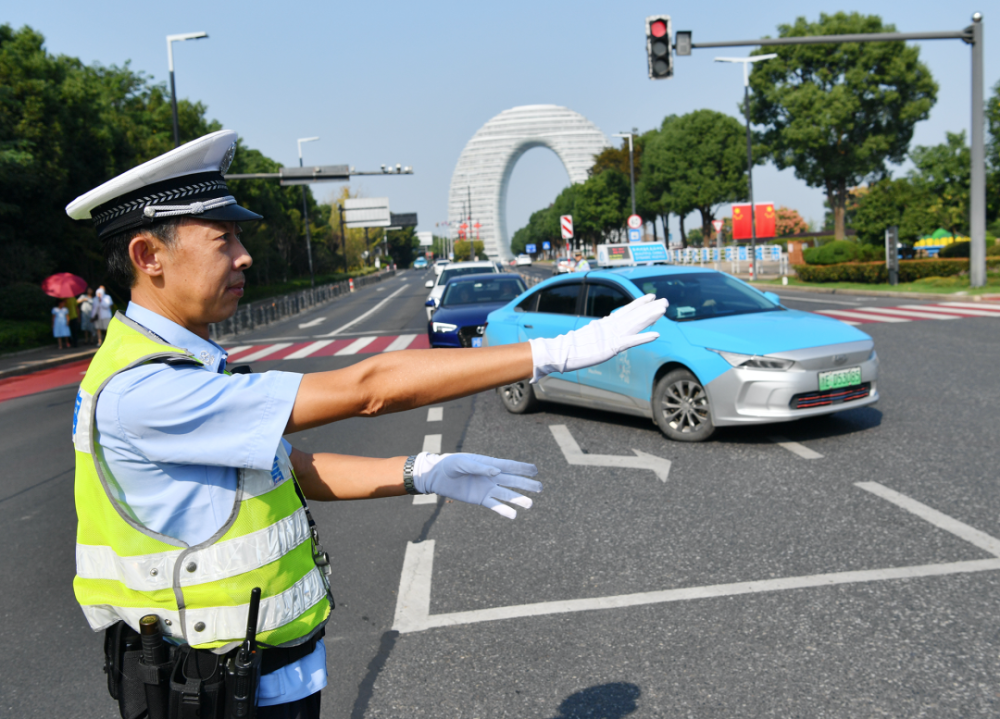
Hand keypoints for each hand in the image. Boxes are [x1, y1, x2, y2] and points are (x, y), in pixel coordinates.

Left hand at [412, 453, 540, 518]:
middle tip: (540, 488)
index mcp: (490, 464)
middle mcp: (492, 477)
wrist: (438, 476)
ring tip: (530, 504)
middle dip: (526, 484)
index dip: (522, 468)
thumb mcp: (463, 463)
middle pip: (512, 481)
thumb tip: (497, 472)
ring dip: (518, 499)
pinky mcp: (481, 499)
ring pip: (507, 495)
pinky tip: (514, 515)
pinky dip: (504, 510)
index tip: (535, 470)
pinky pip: (495, 505)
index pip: (510, 466)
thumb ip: (480, 467)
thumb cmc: (451, 464)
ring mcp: (487, 488)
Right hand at [528, 294, 666, 382]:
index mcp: (605, 324)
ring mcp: (611, 336)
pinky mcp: (611, 347)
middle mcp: (610, 327)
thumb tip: (601, 328)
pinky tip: (656, 334)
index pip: (625, 311)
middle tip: (665, 301)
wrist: (560, 352)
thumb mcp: (586, 338)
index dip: (639, 304)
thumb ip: (596, 333)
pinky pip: (631, 342)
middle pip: (634, 315)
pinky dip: (644, 337)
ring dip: (650, 317)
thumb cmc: (569, 348)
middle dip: (650, 309)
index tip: (650, 297)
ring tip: (664, 310)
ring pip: (635, 324)